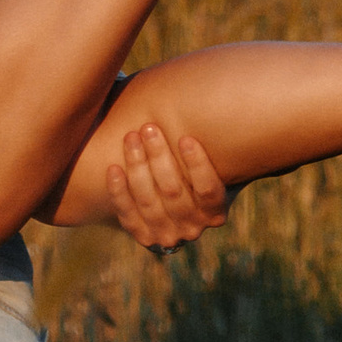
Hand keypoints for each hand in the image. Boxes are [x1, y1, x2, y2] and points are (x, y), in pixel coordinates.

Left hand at [104, 121, 231, 251]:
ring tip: (131, 138)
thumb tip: (227, 105)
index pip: (209, 190)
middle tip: (149, 128)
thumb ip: (214, 151)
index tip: (186, 138)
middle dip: (159, 156)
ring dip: (137, 167)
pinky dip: (119, 192)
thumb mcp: (210, 167)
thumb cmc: (191, 173)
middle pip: (174, 191)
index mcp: (215, 212)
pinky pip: (128, 214)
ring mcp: (167, 235)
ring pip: (148, 201)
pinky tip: (113, 168)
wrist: (168, 209)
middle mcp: (193, 228)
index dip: (198, 165)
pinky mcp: (143, 236)